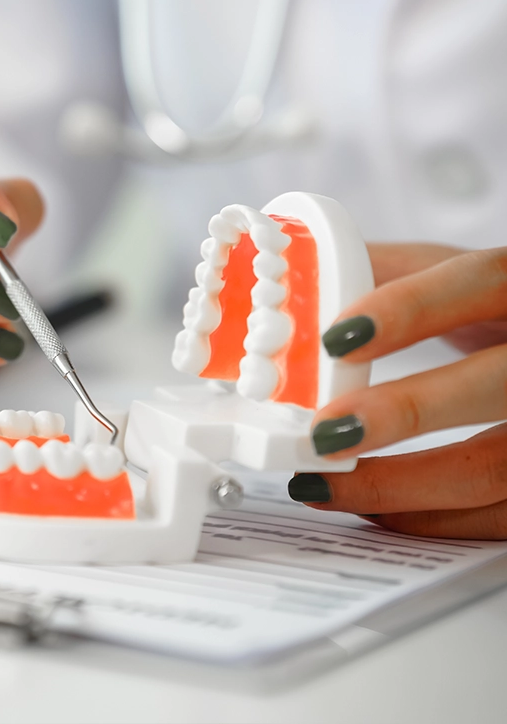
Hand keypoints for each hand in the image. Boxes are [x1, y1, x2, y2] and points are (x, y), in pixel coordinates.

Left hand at [288, 243, 506, 538]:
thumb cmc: (499, 306)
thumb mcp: (456, 271)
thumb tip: (300, 276)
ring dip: (400, 485)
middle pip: (495, 384)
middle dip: (404, 412)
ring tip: (322, 483)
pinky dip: (430, 517)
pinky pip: (500, 515)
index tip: (336, 338)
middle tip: (324, 433)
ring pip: (496, 466)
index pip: (481, 281)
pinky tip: (371, 508)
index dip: (411, 307)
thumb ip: (386, 269)